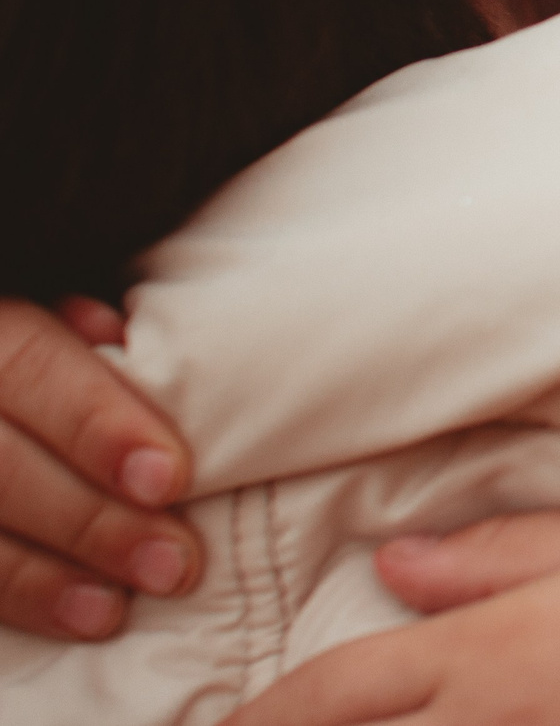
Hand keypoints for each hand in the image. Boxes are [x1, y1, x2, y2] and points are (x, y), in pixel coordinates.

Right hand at [0, 296, 201, 638]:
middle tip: (171, 562)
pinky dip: (10, 599)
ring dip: (40, 578)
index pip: (29, 368)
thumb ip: (79, 334)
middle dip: (87, 520)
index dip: (96, 425)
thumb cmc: (38, 348)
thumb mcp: (45, 311)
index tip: (168, 478)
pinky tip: (66, 619)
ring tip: (113, 610)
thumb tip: (116, 336)